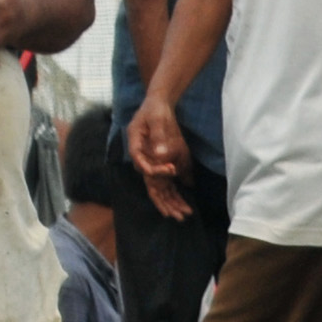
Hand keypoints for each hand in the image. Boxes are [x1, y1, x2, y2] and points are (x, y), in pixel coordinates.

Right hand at [127, 101, 193, 221]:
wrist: (159, 106)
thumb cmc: (156, 110)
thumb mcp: (158, 119)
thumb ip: (158, 135)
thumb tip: (161, 154)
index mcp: (136, 144)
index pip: (141, 163)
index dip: (154, 170)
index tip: (171, 170)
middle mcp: (142, 158)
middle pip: (150, 183)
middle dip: (164, 201)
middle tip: (178, 215)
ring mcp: (151, 164)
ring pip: (159, 188)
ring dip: (172, 202)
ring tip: (185, 214)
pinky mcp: (161, 166)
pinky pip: (167, 184)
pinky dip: (175, 194)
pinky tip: (185, 205)